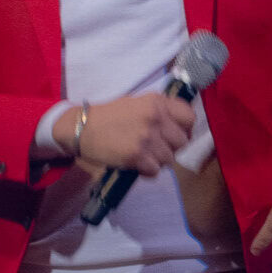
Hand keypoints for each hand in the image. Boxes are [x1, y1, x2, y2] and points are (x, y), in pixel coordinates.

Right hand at [61, 93, 194, 174]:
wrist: (82, 128)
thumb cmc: (110, 116)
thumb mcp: (137, 103)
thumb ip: (160, 111)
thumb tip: (181, 128)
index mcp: (156, 102)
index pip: (189, 117)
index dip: (185, 129)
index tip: (174, 134)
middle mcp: (155, 117)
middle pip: (182, 142)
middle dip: (171, 147)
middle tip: (156, 148)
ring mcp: (146, 137)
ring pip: (169, 159)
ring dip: (157, 160)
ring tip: (143, 155)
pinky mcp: (136, 156)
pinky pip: (155, 170)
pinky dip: (147, 171)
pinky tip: (136, 163)